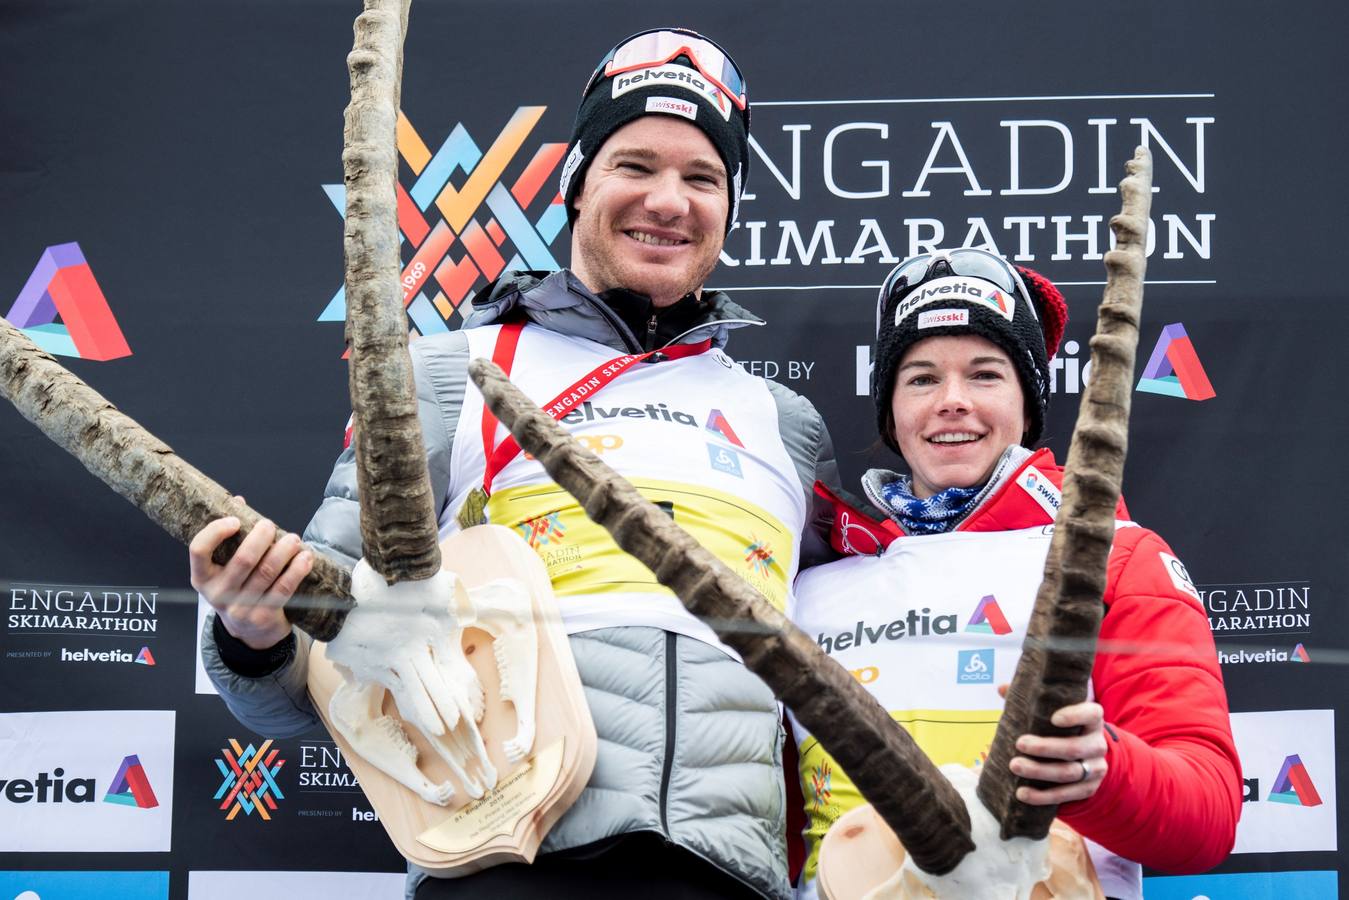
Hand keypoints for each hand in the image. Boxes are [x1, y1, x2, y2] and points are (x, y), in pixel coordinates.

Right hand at [188, 509, 311, 649]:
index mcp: (202, 577)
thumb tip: (239, 502)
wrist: (248, 631)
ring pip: (267, 571)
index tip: (235, 520)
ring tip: (294, 539)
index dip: (216, 532)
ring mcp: (241, 607)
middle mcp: (219, 593)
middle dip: (262, 536)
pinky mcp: (263, 615)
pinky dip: (297, 569)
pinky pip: (284, 588)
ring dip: (285, 550)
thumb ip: (229, 536)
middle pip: (243, 559)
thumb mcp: (223, 568)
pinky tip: (306, 557)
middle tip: (270, 525)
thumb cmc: (237, 588)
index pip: (199, 550)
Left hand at [1007, 699, 1107, 804]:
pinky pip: (1067, 794)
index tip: (1053, 718)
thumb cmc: (1060, 728)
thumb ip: (1032, 700)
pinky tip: (1022, 794)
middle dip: (1045, 747)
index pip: (1091, 713)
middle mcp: (1098, 744)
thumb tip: (1002, 689)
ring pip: (1069, 773)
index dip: (1075, 716)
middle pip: (1074, 748)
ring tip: (1015, 766)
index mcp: (1092, 720)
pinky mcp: (1088, 788)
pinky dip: (1043, 796)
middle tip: (1019, 744)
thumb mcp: (1053, 711)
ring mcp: (1096, 768)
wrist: (1083, 757)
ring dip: (1040, 771)